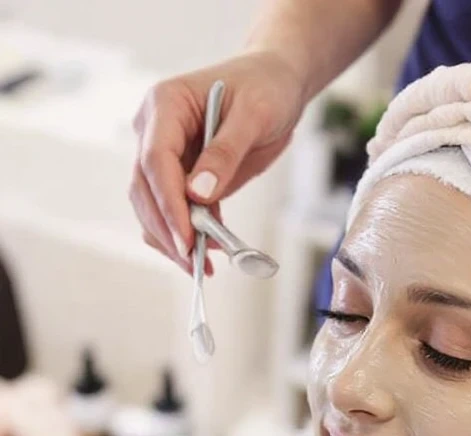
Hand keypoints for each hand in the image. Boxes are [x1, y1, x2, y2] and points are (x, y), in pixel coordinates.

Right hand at [129, 51, 303, 274]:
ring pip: (152, 206)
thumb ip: (225, 153)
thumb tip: (199, 194)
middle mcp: (155, 130)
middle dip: (167, 230)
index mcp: (165, 105)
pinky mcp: (180, 176)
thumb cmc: (265, 88)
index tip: (185, 238)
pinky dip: (188, 234)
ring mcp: (164, 154)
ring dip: (173, 239)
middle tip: (193, 263)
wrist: (275, 85)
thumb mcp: (254, 115)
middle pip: (145, 189)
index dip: (168, 204)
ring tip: (204, 264)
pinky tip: (210, 250)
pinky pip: (175, 211)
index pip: (155, 161)